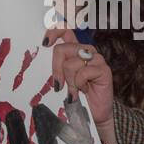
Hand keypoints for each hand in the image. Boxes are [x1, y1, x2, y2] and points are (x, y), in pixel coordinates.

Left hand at [48, 28, 115, 143]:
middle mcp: (86, 50)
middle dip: (56, 69)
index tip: (45, 43)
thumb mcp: (62, 79)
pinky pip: (83, 72)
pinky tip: (85, 90)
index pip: (65, 30)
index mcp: (75, 49)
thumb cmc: (77, 96)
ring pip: (71, 63)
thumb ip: (55, 67)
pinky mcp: (103, 69)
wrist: (95, 114)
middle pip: (62, 49)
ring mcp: (96, 58)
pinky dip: (80, 84)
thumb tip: (40, 61)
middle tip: (59, 85)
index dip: (54, 31)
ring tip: (75, 92)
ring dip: (70, 82)